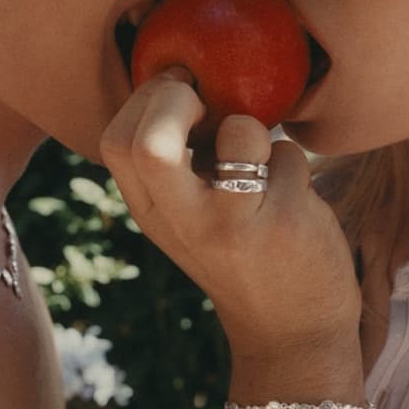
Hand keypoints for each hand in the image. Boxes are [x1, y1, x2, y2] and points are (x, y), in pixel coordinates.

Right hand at [100, 71, 361, 368]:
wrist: (291, 333)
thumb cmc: (241, 252)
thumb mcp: (189, 215)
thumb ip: (178, 159)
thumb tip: (187, 75)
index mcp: (152, 212)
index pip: (115, 140)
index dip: (147, 100)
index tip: (181, 94)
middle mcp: (183, 222)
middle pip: (149, 142)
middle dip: (178, 97)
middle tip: (208, 102)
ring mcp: (234, 226)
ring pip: (241, 131)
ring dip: (258, 127)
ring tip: (261, 158)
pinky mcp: (286, 225)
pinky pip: (289, 154)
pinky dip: (293, 159)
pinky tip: (293, 192)